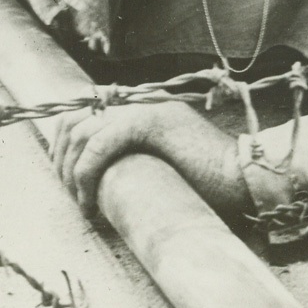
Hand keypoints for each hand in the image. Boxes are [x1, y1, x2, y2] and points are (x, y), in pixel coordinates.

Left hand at [50, 100, 251, 220]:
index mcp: (140, 110)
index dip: (64, 148)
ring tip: (84, 205)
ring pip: (82, 133)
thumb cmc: (211, 186)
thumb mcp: (160, 168)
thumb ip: (134, 162)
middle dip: (60, 161)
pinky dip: (87, 174)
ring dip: (71, 173)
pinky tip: (92, 202)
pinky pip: (100, 143)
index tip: (67, 184)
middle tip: (72, 197)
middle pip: (73, 120)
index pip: (83, 115)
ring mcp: (145, 108)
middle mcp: (139, 103)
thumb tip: (100, 185)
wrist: (247, 179)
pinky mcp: (152, 123)